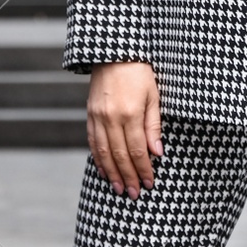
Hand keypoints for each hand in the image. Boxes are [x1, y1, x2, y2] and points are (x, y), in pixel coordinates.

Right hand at [86, 61, 162, 197]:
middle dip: (128, 177)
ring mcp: (98, 116)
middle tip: (133, 194)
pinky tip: (104, 170)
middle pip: (119, 155)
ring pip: (103, 152)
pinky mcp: (90, 113)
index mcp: (130, 113)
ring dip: (111, 173)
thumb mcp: (153, 96)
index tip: (149, 184)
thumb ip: (154, 126)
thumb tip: (157, 153)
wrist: (113, 52)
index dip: (144, 170)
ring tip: (118, 188)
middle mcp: (111, 117)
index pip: (137, 150)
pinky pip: (92, 141)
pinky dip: (98, 158)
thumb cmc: (139, 72)